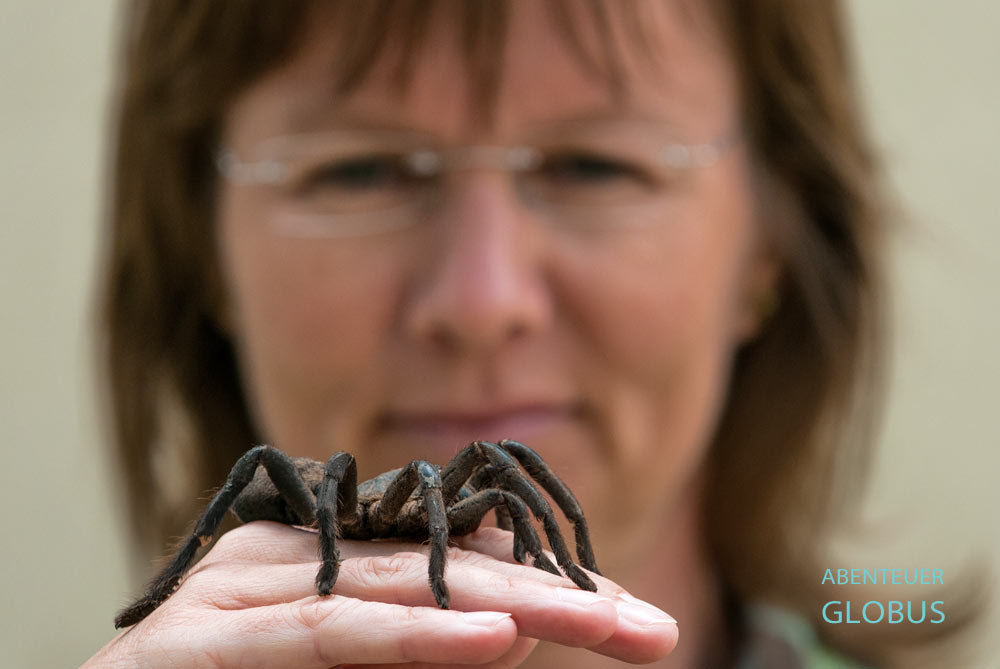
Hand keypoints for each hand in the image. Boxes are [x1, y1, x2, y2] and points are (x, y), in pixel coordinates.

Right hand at [84, 522, 676, 667]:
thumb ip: (418, 651)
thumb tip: (512, 630)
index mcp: (315, 569)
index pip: (451, 565)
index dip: (544, 589)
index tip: (630, 620)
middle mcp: (282, 562)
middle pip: (443, 569)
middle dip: (553, 599)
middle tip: (649, 629)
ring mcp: (237, 593)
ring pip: (396, 591)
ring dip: (508, 609)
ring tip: (602, 624)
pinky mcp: (199, 646)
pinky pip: (326, 634)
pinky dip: (413, 639)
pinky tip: (493, 639)